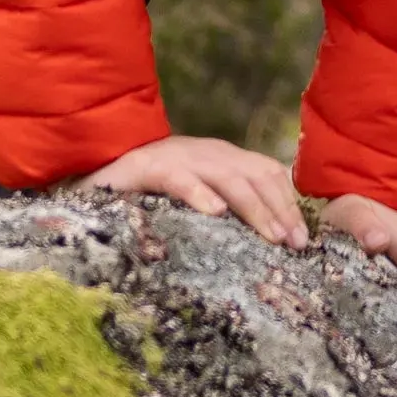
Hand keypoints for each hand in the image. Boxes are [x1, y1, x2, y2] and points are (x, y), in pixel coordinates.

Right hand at [82, 135, 309, 250]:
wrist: (94, 171)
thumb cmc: (146, 195)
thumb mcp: (194, 197)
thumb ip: (224, 205)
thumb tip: (269, 237)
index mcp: (219, 158)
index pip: (265, 171)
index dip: (287, 202)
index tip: (302, 239)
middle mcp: (203, 152)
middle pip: (254, 174)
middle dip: (279, 209)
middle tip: (294, 244)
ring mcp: (176, 155)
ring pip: (225, 175)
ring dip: (253, 206)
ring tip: (270, 235)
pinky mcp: (145, 167)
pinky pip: (178, 177)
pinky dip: (199, 193)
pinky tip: (215, 213)